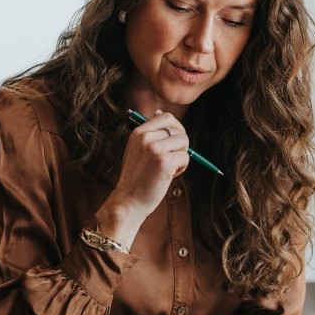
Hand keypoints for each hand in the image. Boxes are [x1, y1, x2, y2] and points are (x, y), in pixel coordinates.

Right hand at [95, 111, 189, 247]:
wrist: (128, 201)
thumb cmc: (135, 177)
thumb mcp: (137, 149)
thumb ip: (149, 133)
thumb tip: (160, 113)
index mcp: (139, 132)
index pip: (166, 117)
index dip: (176, 127)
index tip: (175, 141)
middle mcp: (146, 138)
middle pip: (178, 130)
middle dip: (182, 144)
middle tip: (174, 157)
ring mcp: (155, 149)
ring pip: (184, 142)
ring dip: (182, 156)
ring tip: (170, 168)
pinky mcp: (164, 162)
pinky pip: (185, 157)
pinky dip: (182, 167)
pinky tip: (170, 176)